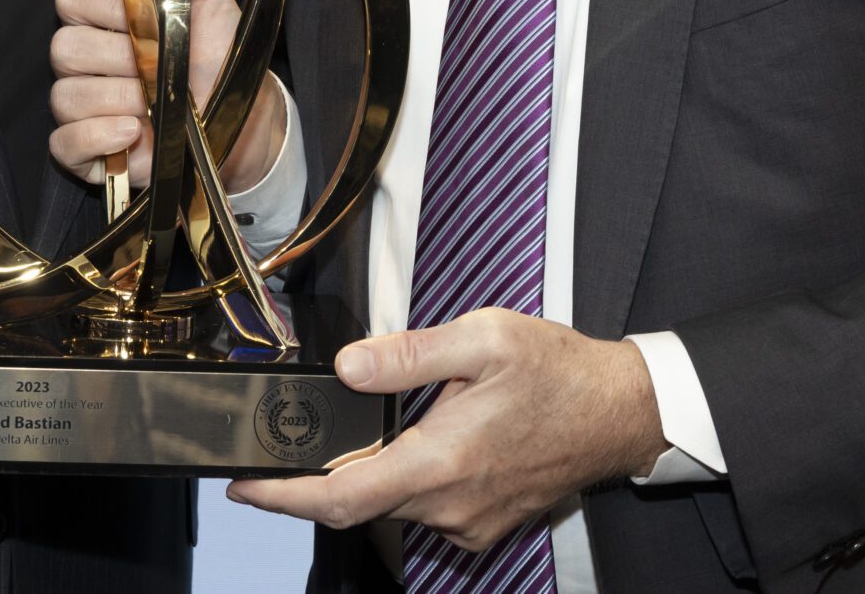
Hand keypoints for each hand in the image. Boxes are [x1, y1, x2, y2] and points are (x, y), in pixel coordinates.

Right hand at [48, 0, 284, 192]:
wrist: (236, 113)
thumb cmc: (216, 53)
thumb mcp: (209, 0)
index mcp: (104, 17)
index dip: (101, 7)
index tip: (138, 17)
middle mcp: (84, 58)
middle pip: (64, 49)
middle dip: (119, 60)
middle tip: (158, 69)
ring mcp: (79, 105)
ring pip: (66, 96)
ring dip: (120, 101)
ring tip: (156, 107)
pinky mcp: (82, 150)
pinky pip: (64, 142)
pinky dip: (97, 137)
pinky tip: (135, 133)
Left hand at [227, 310, 667, 551]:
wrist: (622, 412)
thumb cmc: (559, 371)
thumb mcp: (483, 338)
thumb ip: (409, 353)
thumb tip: (348, 368)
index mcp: (442, 461)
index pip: (341, 497)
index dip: (282, 499)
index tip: (243, 487)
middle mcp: (451, 505)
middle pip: (359, 502)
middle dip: (321, 474)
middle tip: (294, 440)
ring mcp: (469, 522)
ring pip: (393, 505)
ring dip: (372, 471)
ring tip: (380, 423)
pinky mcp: (484, 525)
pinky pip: (426, 510)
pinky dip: (408, 480)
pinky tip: (424, 441)